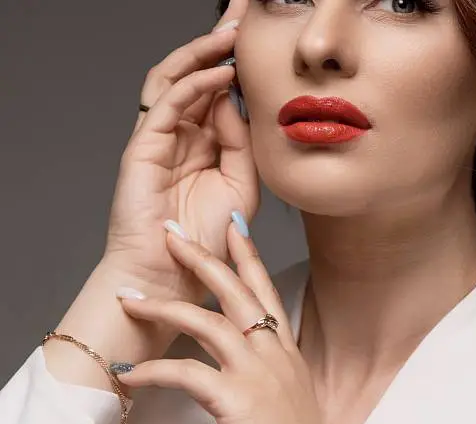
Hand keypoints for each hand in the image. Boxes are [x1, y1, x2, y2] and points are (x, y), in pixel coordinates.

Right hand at [104, 2, 255, 310]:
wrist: (174, 275)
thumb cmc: (207, 237)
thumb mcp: (241, 184)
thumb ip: (242, 143)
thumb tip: (238, 102)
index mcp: (205, 142)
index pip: (220, 90)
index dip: (239, 63)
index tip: (264, 40)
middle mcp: (182, 134)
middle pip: (196, 74)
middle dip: (218, 44)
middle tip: (243, 16)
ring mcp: (160, 138)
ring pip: (175, 79)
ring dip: (202, 53)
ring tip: (231, 33)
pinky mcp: (142, 146)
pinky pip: (167, 105)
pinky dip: (194, 85)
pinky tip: (222, 74)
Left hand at [114, 218, 339, 423]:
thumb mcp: (291, 404)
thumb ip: (275, 375)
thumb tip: (252, 364)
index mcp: (288, 355)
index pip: (266, 293)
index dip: (249, 257)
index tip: (234, 228)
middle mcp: (276, 356)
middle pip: (238, 291)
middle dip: (205, 257)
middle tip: (174, 233)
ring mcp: (260, 375)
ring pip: (209, 321)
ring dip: (164, 306)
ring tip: (130, 298)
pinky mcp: (239, 401)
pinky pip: (186, 373)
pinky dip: (153, 372)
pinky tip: (131, 374)